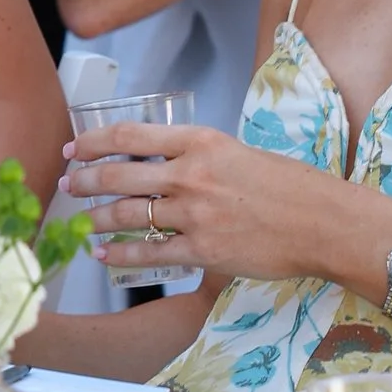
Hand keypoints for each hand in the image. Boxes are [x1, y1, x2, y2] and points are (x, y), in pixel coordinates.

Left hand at [62, 119, 333, 284]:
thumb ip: (202, 157)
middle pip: (118, 175)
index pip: (130, 136)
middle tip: (68, 185)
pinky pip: (150, 253)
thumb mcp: (240, 153)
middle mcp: (192, 174)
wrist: (323, 222)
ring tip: (82, 221)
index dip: (93, 142)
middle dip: (85, 181)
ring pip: (129, 215)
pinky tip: (106, 255)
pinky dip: (122, 255)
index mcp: (202, 141)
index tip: (74, 147)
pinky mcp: (203, 251)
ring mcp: (195, 214)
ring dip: (98, 218)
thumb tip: (168, 165)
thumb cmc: (291, 186)